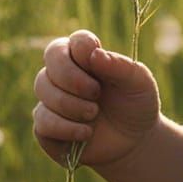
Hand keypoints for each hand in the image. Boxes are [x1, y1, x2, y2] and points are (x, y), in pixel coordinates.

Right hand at [33, 29, 160, 169]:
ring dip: (71, 105)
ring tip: (94, 114)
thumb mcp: (140, 83)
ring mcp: (52, 99)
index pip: (73, 40)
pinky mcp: (45, 126)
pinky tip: (86, 133)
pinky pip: (42, 122)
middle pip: (51, 58)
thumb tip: (94, 54)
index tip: (95, 61)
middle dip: (72, 77)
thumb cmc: (137, 104)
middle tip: (96, 93)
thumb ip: (120, 66)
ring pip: (44, 90)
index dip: (81, 47)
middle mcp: (65, 73)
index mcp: (89, 57)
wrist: (134, 141)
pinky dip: (66, 128)